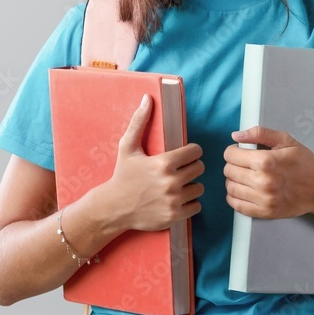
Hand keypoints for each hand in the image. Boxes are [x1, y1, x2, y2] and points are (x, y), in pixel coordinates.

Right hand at [101, 94, 204, 231]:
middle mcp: (171, 182)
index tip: (183, 155)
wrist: (114, 207)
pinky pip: (196, 206)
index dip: (191, 152)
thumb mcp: (127, 146)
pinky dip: (189, 202)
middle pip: (199, 169)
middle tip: (179, 169)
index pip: (195, 152)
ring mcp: (174, 200)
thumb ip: (139, 121)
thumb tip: (148, 98)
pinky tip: (176, 198)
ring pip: (199, 188)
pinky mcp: (175, 216)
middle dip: (191, 167)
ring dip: (191, 185)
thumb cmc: (122, 174)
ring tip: (177, 184)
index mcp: (163, 163)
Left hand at [223, 126, 313, 218]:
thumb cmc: (304, 163)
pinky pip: (237, 206)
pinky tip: (243, 190)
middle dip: (233, 164)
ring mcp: (264, 199)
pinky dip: (234, 197)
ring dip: (233, 180)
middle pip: (229, 171)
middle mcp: (263, 182)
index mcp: (266, 161)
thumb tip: (236, 135)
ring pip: (231, 188)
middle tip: (244, 164)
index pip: (231, 155)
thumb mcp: (285, 140)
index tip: (239, 152)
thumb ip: (259, 133)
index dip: (233, 151)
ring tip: (244, 176)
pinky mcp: (265, 212)